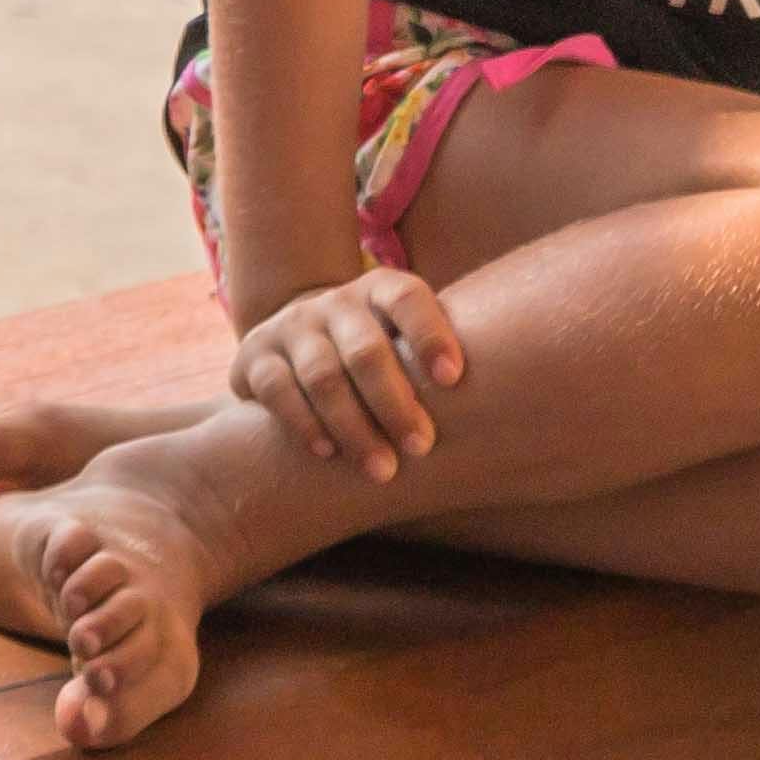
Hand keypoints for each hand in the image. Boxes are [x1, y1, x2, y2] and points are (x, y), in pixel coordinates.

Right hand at [230, 267, 464, 479]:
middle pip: (366, 349)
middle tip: (422, 447)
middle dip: (396, 403)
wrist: (296, 340)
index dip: (431, 334)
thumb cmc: (376, 352)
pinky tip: (329, 454)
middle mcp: (334, 303)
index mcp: (378, 290)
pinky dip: (304, 424)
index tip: (454, 379)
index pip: (407, 299)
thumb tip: (504, 404)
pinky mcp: (255, 356)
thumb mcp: (403, 341)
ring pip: (323, 376)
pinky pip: (279, 390)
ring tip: (383, 469)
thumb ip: (433, 359)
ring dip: (355, 427)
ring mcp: (292, 327)